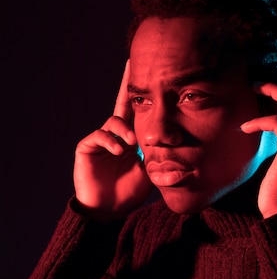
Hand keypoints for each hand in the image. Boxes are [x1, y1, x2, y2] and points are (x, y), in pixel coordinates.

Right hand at [73, 61, 152, 220]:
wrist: (109, 211)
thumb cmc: (130, 192)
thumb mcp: (152, 173)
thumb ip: (162, 159)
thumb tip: (187, 154)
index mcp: (132, 139)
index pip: (139, 112)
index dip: (142, 94)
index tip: (150, 74)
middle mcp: (116, 134)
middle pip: (122, 104)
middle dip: (127, 85)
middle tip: (133, 67)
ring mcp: (100, 140)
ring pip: (113, 121)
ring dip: (124, 130)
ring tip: (132, 143)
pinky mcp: (86, 148)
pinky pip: (99, 135)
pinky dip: (110, 141)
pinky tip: (119, 150)